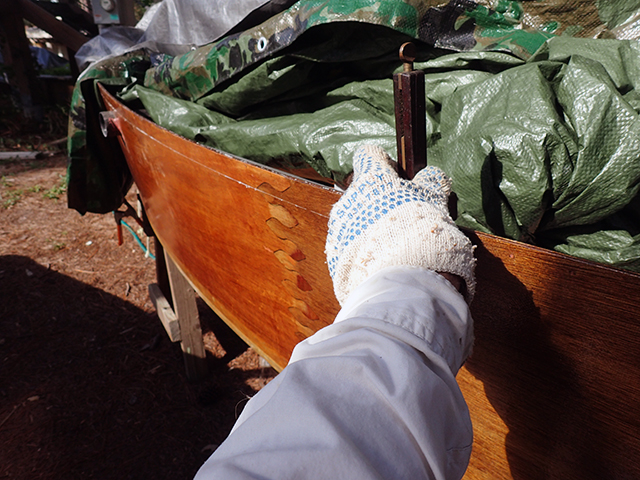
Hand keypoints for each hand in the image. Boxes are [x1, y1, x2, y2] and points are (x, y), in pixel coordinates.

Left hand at [325, 145, 475, 304]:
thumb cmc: (421, 231)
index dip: (384, 163)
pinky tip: (382, 262)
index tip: (396, 176)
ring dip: (369, 228)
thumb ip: (430, 181)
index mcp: (372, 179)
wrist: (404, 278)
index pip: (368, 155)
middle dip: (379, 201)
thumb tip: (430, 174)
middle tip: (402, 219)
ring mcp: (339, 228)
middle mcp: (349, 199)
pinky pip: (349, 246)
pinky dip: (363, 251)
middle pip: (362, 192)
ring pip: (354, 220)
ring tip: (393, 246)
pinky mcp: (335, 255)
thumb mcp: (435, 199)